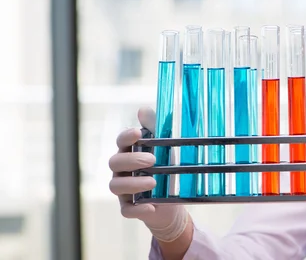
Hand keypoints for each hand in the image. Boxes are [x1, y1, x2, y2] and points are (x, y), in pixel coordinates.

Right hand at [108, 107, 188, 241]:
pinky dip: (137, 209)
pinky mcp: (129, 208)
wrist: (174, 199)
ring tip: (153, 182)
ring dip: (133, 183)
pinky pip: (126, 210)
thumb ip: (155, 127)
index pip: (121, 141)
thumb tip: (143, 109)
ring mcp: (123, 190)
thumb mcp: (166, 146)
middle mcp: (122, 170)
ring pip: (115, 185)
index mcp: (130, 152)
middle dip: (132, 160)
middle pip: (115, 162)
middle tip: (152, 160)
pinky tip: (150, 207)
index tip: (139, 133)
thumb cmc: (167, 167)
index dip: (126, 136)